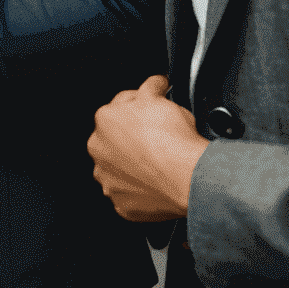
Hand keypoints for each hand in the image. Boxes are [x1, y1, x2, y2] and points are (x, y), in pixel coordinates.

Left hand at [88, 75, 209, 221]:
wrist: (189, 177)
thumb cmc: (173, 140)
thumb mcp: (159, 98)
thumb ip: (151, 87)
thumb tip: (155, 82)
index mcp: (104, 119)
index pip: (118, 110)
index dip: (138, 112)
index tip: (151, 118)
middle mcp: (99, 149)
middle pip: (115, 141)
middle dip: (132, 141)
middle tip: (156, 143)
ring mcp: (108, 179)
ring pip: (119, 169)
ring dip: (133, 167)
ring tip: (157, 167)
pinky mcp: (121, 205)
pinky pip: (129, 196)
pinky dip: (141, 192)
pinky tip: (156, 185)